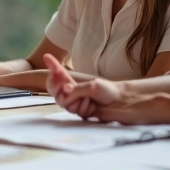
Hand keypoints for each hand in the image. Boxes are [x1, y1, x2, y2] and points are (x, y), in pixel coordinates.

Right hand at [44, 54, 161, 124]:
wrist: (122, 104)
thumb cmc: (109, 91)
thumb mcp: (92, 86)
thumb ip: (76, 90)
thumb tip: (65, 92)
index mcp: (75, 82)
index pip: (57, 76)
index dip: (52, 69)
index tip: (47, 57)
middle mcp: (73, 92)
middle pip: (56, 92)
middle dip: (61, 89)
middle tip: (68, 86)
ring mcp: (77, 103)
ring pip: (64, 104)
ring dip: (77, 101)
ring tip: (90, 100)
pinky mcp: (82, 113)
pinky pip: (75, 112)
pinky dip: (84, 109)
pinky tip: (94, 108)